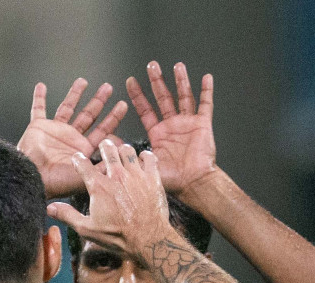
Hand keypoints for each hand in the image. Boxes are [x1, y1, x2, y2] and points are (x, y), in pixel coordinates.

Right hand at [18, 79, 128, 199]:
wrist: (33, 179)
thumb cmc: (57, 183)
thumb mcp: (87, 176)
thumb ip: (104, 165)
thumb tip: (121, 157)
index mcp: (83, 150)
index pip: (103, 131)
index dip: (113, 119)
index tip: (122, 106)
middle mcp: (71, 139)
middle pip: (88, 116)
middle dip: (99, 101)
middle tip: (108, 88)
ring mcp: (55, 131)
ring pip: (67, 107)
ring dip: (75, 94)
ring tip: (83, 81)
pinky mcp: (38, 127)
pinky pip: (38, 109)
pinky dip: (39, 98)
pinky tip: (41, 86)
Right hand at [47, 141, 172, 260]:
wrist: (148, 239)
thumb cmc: (118, 236)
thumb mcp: (87, 229)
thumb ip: (68, 215)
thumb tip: (50, 208)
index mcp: (99, 187)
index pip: (83, 164)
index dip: (78, 159)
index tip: (78, 158)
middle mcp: (116, 176)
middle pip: (108, 149)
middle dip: (104, 146)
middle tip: (104, 148)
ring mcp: (136, 175)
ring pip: (128, 150)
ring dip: (123, 150)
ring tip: (122, 153)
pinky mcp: (152, 178)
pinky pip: (149, 158)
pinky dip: (145, 156)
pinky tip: (142, 159)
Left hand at [126, 61, 215, 195]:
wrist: (193, 185)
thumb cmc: (171, 181)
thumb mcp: (143, 166)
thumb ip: (126, 155)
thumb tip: (107, 147)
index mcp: (158, 134)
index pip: (146, 109)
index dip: (138, 95)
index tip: (130, 81)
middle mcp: (173, 126)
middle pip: (164, 97)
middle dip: (157, 81)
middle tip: (151, 65)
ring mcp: (188, 124)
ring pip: (184, 96)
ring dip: (181, 81)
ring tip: (177, 65)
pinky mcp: (203, 125)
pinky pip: (206, 105)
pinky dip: (207, 91)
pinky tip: (206, 77)